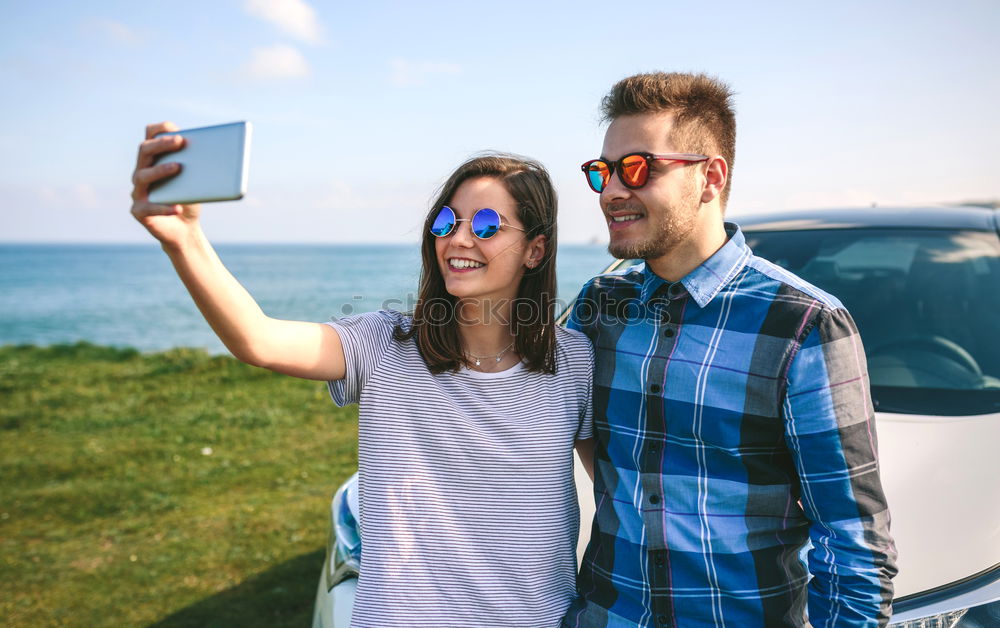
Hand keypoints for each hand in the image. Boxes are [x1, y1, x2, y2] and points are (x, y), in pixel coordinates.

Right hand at [130, 121, 201, 247]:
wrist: (185, 230)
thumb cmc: (190, 199)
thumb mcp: (196, 180)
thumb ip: (199, 165)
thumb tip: (220, 151)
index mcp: (154, 160)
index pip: (150, 137)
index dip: (160, 131)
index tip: (177, 130)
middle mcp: (141, 172)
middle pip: (144, 151)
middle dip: (162, 144)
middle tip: (180, 141)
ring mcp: (137, 191)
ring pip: (142, 176)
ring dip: (160, 170)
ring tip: (178, 167)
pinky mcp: (138, 212)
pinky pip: (148, 207)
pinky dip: (164, 207)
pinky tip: (178, 207)